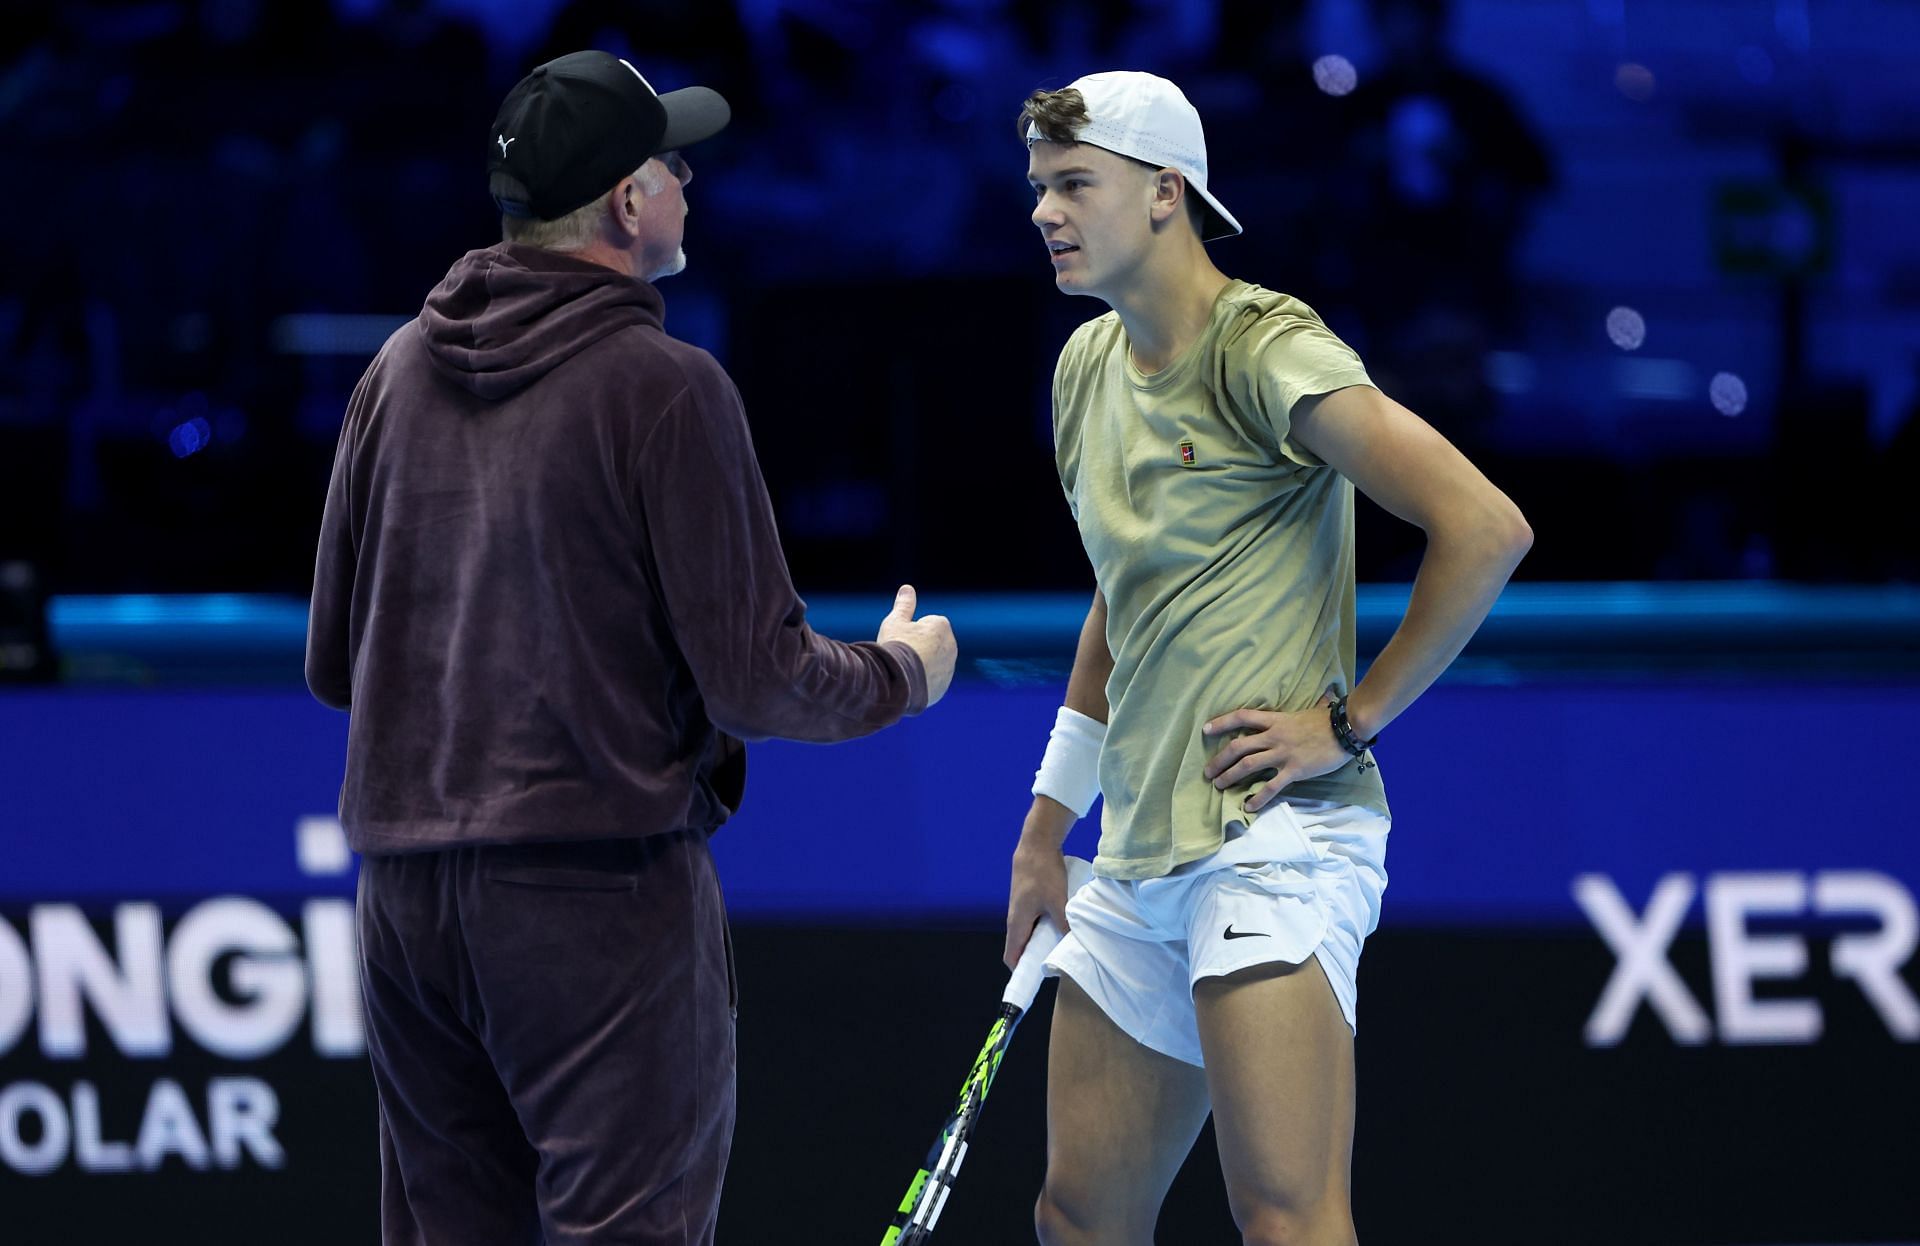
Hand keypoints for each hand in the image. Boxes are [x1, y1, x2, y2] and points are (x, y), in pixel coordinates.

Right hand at [875, 584, 955, 706]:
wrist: (898, 683)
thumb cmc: (896, 647)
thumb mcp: (895, 622)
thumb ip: (904, 605)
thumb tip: (907, 588)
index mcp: (942, 626)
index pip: (926, 624)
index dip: (910, 631)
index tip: (902, 640)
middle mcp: (951, 646)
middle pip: (930, 643)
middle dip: (918, 647)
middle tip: (902, 654)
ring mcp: (949, 668)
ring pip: (932, 663)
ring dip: (921, 665)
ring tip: (905, 669)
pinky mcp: (944, 686)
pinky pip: (932, 680)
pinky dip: (923, 681)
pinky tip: (909, 682)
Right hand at [1003, 837, 1069, 968]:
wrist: (1036, 844)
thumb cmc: (1042, 872)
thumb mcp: (1058, 900)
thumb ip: (1064, 923)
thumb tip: (1073, 944)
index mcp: (1017, 923)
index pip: (1012, 957)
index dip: (1021, 971)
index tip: (1035, 981)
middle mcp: (1016, 918)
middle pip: (1021, 947)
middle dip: (1035, 959)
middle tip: (1055, 965)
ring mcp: (1021, 909)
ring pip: (1029, 933)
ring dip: (1042, 942)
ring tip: (1060, 948)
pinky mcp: (1029, 900)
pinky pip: (1034, 921)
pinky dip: (1045, 928)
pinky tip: (1061, 926)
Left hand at [1201, 701, 1348, 814]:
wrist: (1346, 729)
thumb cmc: (1329, 719)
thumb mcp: (1310, 709)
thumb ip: (1305, 706)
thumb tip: (1324, 695)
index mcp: (1275, 720)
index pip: (1242, 717)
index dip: (1221, 722)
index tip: (1205, 730)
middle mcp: (1274, 736)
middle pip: (1238, 746)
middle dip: (1219, 760)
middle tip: (1207, 772)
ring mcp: (1283, 754)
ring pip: (1248, 766)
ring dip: (1230, 777)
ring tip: (1219, 786)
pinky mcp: (1294, 770)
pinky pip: (1271, 786)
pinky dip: (1258, 798)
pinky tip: (1248, 806)